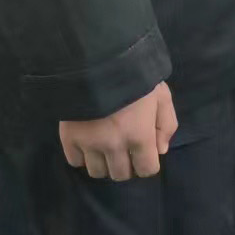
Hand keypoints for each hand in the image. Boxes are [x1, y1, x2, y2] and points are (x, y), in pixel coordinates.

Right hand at [58, 82, 177, 181]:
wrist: (96, 60)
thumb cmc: (135, 76)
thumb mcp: (161, 95)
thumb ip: (166, 124)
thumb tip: (160, 150)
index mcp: (140, 136)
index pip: (146, 170)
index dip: (147, 163)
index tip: (143, 152)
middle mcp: (115, 146)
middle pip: (120, 174)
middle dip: (126, 165)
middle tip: (124, 149)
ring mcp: (89, 144)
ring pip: (97, 172)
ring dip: (104, 163)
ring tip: (105, 147)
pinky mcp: (68, 138)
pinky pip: (74, 162)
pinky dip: (82, 156)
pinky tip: (87, 143)